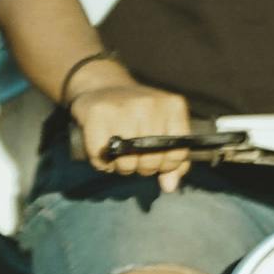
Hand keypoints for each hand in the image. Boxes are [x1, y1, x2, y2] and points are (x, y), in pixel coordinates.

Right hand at [66, 77, 204, 169]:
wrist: (105, 86)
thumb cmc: (139, 114)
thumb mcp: (163, 129)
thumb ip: (172, 160)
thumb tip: (169, 187)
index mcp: (172, 106)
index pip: (177, 153)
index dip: (166, 165)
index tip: (157, 160)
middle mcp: (149, 104)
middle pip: (151, 160)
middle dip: (143, 167)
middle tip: (135, 157)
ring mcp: (123, 108)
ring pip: (126, 162)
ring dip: (121, 167)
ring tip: (120, 155)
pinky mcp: (97, 114)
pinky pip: (101, 157)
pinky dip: (102, 163)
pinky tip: (105, 153)